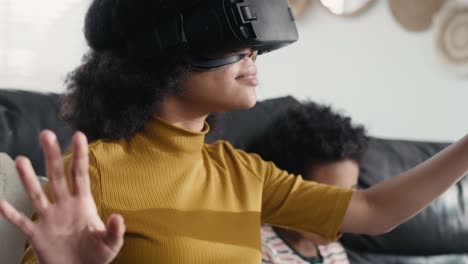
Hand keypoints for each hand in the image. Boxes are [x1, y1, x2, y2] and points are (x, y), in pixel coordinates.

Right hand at [0, 131, 124, 263]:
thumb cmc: (97, 255)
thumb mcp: (111, 244)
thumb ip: (115, 231)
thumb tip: (118, 217)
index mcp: (83, 203)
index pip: (80, 175)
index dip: (79, 156)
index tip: (78, 135)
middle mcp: (64, 205)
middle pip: (57, 176)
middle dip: (52, 156)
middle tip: (47, 134)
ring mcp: (49, 218)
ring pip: (37, 194)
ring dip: (28, 178)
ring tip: (21, 160)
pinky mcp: (37, 234)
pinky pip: (22, 222)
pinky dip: (11, 213)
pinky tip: (0, 202)